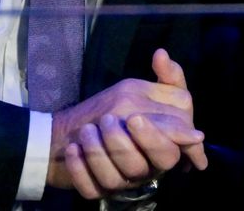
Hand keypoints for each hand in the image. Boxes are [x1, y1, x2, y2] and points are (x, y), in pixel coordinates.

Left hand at [47, 49, 205, 198]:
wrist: (77, 129)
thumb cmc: (120, 111)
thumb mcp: (144, 90)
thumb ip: (166, 77)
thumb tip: (162, 54)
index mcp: (163, 146)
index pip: (170, 149)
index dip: (156, 136)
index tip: (135, 117)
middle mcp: (144, 168)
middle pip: (143, 167)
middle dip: (125, 144)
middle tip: (108, 120)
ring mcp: (120, 181)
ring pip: (114, 178)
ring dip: (98, 151)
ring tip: (86, 130)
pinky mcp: (96, 189)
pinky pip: (89, 188)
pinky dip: (79, 169)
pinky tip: (73, 150)